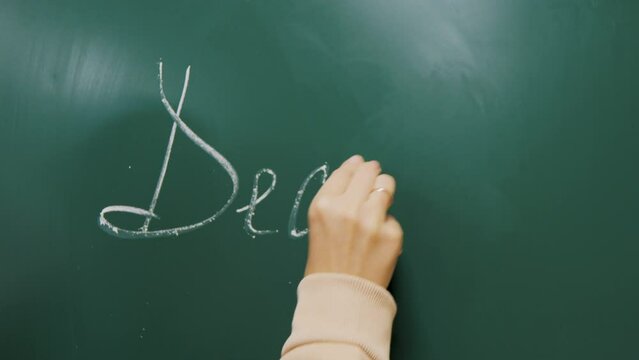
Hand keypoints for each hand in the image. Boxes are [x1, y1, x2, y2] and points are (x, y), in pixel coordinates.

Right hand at [305, 155, 402, 287]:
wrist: (340, 297)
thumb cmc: (325, 264)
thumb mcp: (318, 225)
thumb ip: (335, 200)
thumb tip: (356, 171)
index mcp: (324, 204)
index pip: (345, 171)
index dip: (355, 167)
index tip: (360, 166)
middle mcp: (347, 207)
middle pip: (368, 172)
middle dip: (372, 173)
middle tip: (374, 178)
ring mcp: (372, 220)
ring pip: (386, 186)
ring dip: (383, 192)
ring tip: (377, 207)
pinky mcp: (392, 234)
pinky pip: (393, 218)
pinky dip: (387, 226)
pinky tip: (377, 241)